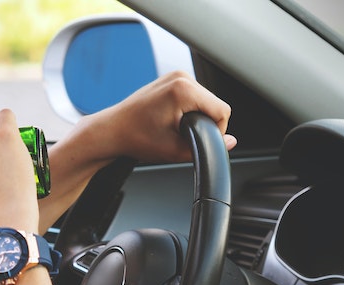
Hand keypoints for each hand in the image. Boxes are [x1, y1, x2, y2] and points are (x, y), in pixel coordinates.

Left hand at [85, 71, 235, 163]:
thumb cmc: (135, 138)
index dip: (217, 131)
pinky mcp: (170, 79)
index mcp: (184, 89)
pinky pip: (192, 96)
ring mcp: (175, 76)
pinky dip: (188, 109)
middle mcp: (181, 77)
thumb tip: (230, 142)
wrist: (112, 131)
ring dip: (196, 116)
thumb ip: (207, 147)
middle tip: (182, 136)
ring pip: (204, 100)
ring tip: (173, 128)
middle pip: (214, 103)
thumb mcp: (175, 150)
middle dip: (205, 123)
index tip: (200, 141)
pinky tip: (171, 120)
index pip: (222, 110)